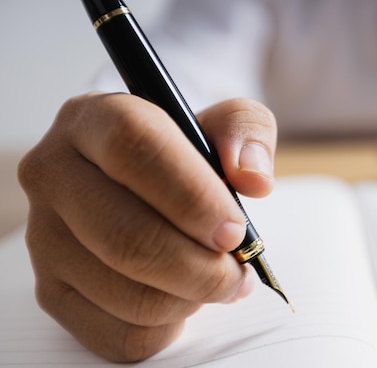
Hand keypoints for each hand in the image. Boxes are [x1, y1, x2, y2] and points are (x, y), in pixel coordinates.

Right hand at [18, 93, 276, 361]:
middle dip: (199, 267)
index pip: (132, 147)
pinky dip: (168, 326)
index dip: (192, 195)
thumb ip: (246, 131)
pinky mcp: (54, 291)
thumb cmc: (187, 156)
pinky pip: (120, 333)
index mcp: (92, 120)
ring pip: (126, 293)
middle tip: (238, 271)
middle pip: (126, 236)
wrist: (146, 188)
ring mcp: (46, 238)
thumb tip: (253, 177)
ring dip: (190, 297)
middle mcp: (55, 175)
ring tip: (215, 278)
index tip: (233, 230)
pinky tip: (182, 295)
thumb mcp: (224, 124)